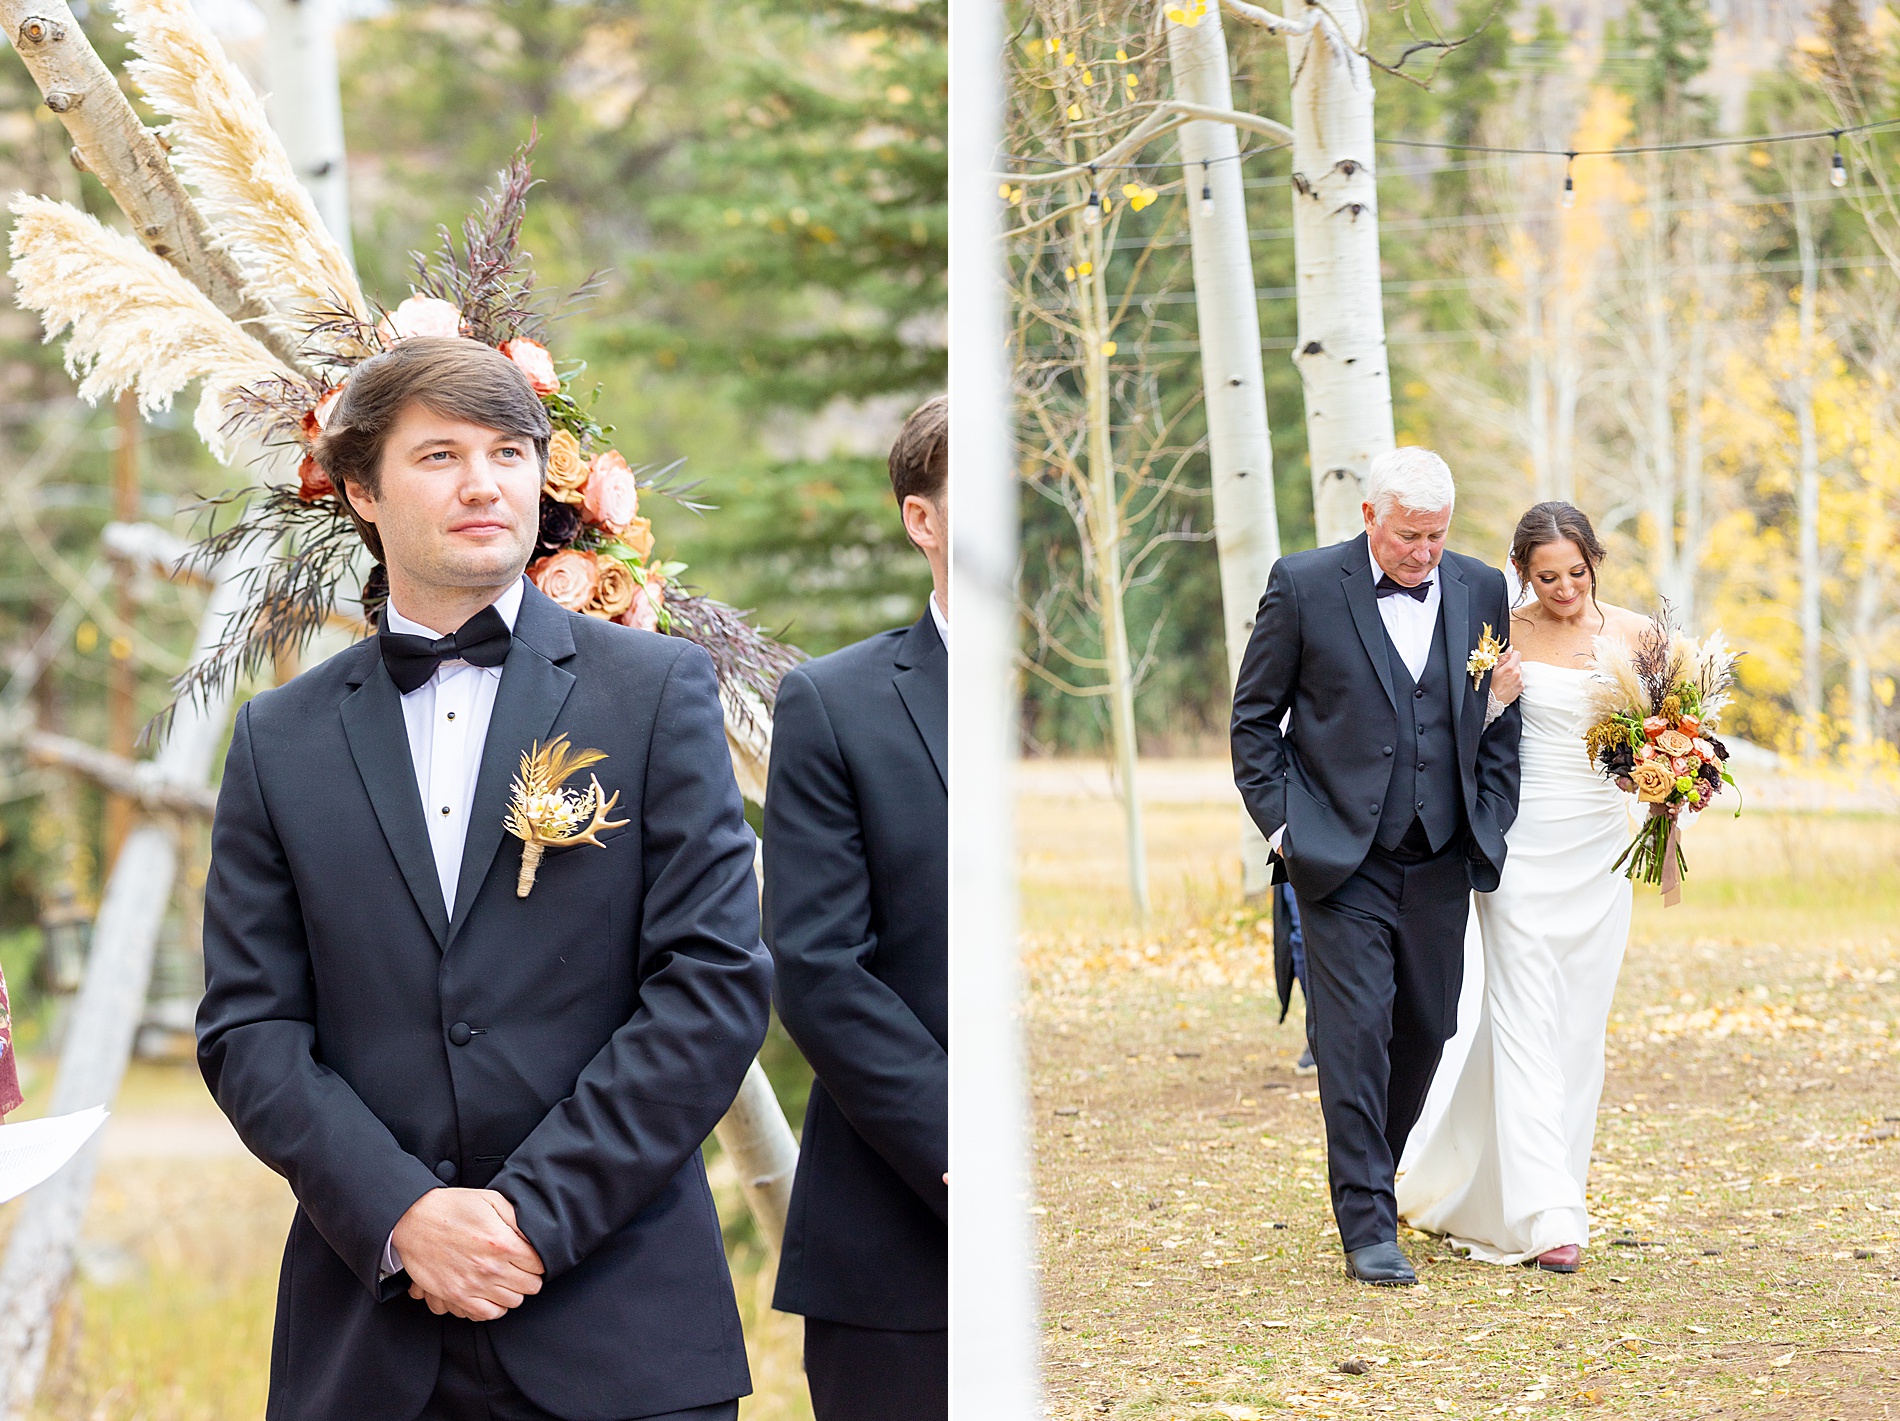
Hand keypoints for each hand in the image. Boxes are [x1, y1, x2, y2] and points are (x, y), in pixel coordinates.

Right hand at [392, 1188, 543, 1320]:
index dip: (538, 1261)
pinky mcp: (456, 1296)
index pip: (539, 1264)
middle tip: (521, 1269)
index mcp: (502, 1243)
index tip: (531, 1257)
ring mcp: (473, 1285)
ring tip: (507, 1281)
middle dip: (530, 1277)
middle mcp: (490, 1267)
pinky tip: (492, 1295)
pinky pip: (487, 1314)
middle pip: (530, 1286)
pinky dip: (495, 1308)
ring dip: (514, 1292)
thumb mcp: (491, 1200)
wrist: (414, 1220)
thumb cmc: (452, 1207)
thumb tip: (534, 1235)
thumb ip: (517, 1218)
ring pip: (512, 1302)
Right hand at [1489, 647, 1522, 706]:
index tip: (1506, 659)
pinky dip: (1514, 680)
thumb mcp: (1491, 669)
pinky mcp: (1521, 688)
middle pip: (1518, 663)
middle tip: (1502, 671)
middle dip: (1511, 665)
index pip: (1517, 654)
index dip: (1511, 655)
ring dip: (1513, 673)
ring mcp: (1520, 681)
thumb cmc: (1489, 686)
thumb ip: (1502, 657)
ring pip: (1518, 672)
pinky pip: (1519, 680)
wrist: (1491, 702)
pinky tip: (1506, 684)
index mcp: (1510, 668)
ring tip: (1503, 679)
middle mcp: (1517, 674)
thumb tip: (1510, 649)